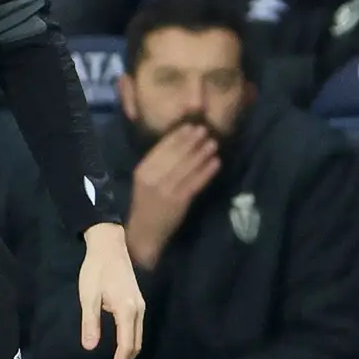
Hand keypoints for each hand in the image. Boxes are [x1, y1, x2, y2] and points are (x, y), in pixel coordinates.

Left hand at [79, 223, 144, 358]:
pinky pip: (137, 329)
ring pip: (139, 338)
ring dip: (128, 355)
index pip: (126, 346)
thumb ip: (90, 322)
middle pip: (136, 345)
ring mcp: (141, 306)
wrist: (109, 245)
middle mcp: (139, 310)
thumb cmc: (96, 269)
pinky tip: (119, 347)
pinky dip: (130, 343)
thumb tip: (91, 348)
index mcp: (127, 310)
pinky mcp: (138, 302)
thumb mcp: (88, 295)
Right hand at [125, 124, 220, 270]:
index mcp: (143, 170)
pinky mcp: (179, 201)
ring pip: (188, 166)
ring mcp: (166, 189)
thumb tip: (180, 145)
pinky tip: (216, 163)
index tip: (191, 126)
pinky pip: (196, 182)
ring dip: (202, 153)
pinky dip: (207, 171)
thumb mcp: (145, 181)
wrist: (144, 233)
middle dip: (192, 141)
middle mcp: (153, 177)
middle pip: (176, 154)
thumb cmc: (146, 205)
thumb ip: (158, 165)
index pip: (162, 147)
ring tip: (213, 143)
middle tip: (206, 130)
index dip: (178, 135)